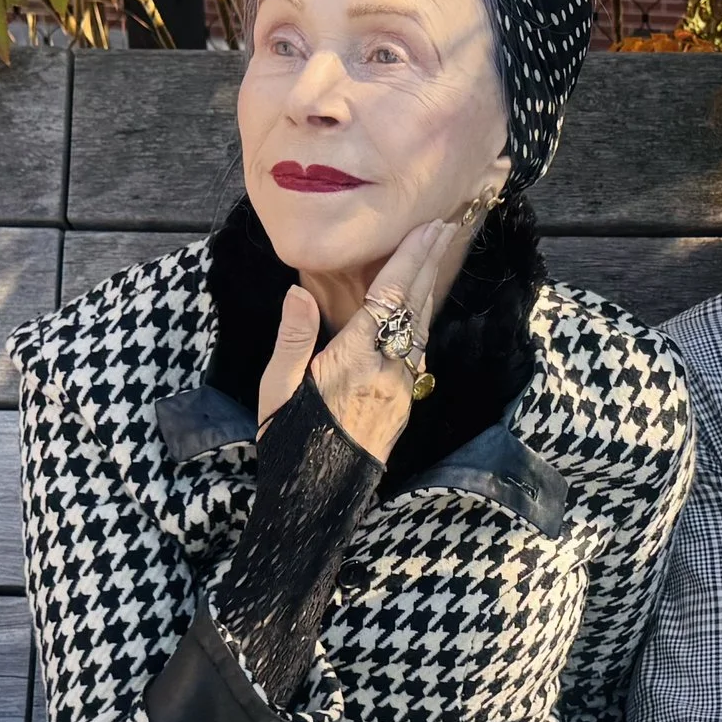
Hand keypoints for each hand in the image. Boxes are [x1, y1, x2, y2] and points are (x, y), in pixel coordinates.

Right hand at [257, 169, 506, 461]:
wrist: (315, 494)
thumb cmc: (289, 438)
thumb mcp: (277, 386)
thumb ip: (292, 338)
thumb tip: (298, 293)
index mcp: (353, 359)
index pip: (390, 298)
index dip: (410, 260)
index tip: (428, 229)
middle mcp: (386, 370)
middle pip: (415, 307)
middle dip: (429, 264)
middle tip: (444, 227)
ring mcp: (400, 389)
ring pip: (422, 330)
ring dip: (429, 290)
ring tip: (436, 258)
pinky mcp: (402, 406)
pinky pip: (418, 352)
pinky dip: (422, 321)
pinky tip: (421, 311)